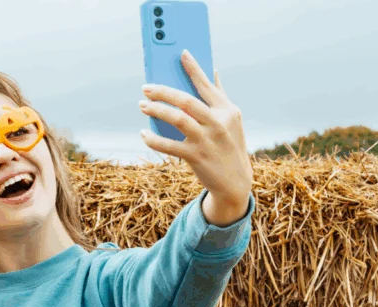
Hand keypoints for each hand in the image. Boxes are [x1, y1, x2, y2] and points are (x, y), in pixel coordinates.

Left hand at [138, 50, 252, 210]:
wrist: (235, 182)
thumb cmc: (229, 146)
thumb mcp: (232, 121)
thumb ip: (220, 97)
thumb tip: (214, 71)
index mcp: (227, 110)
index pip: (206, 85)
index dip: (193, 68)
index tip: (181, 54)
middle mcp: (218, 123)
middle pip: (186, 101)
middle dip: (164, 91)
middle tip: (146, 87)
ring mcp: (207, 140)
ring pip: (177, 119)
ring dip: (156, 110)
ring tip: (142, 105)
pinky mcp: (196, 157)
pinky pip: (169, 146)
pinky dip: (154, 140)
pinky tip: (144, 134)